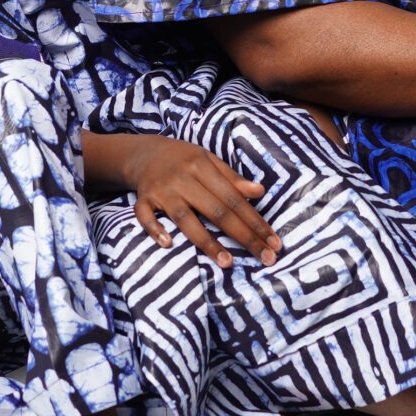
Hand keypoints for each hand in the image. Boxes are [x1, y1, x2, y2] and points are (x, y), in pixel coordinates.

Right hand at [111, 134, 279, 270]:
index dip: (255, 221)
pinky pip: (145, 216)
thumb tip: (260, 192)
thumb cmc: (183, 159)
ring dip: (207, 242)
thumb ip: (232, 178)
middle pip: (216, 211)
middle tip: (265, 258)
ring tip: (227, 263)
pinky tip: (168, 244)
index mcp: (201, 166)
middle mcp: (183, 178)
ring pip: (185, 218)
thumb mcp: (208, 160)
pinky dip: (154, 230)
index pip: (234, 198)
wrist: (143, 153)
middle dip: (243, 236)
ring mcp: (161, 190)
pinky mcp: (142, 199)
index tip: (274, 242)